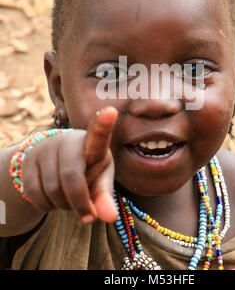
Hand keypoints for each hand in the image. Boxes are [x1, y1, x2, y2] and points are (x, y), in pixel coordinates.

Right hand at [22, 107, 118, 224]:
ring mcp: (46, 148)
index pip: (99, 135)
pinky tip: (53, 199)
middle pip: (71, 176)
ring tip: (69, 199)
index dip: (104, 125)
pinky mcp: (27, 160)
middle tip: (88, 218)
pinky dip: (46, 206)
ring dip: (63, 205)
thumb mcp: (99, 181)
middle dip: (79, 202)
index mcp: (92, 143)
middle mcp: (68, 140)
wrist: (54, 162)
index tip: (110, 112)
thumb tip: (109, 218)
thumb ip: (105, 198)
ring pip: (52, 189)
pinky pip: (35, 193)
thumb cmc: (86, 170)